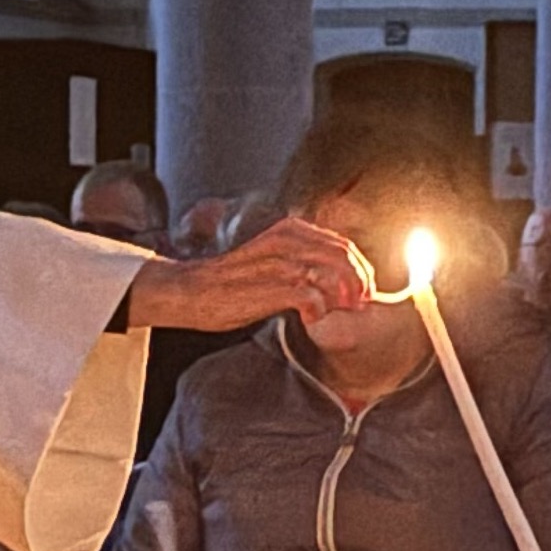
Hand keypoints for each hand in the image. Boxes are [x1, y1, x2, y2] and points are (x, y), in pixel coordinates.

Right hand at [123, 217, 369, 330]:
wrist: (190, 290)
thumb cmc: (230, 282)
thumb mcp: (269, 258)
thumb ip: (297, 259)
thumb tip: (330, 277)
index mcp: (290, 230)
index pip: (343, 245)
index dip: (360, 270)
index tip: (360, 294)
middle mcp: (288, 240)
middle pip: (346, 258)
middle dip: (359, 284)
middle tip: (356, 307)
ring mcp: (280, 263)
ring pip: (334, 275)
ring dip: (342, 299)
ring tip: (336, 314)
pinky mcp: (271, 287)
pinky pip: (313, 298)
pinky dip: (319, 311)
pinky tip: (311, 321)